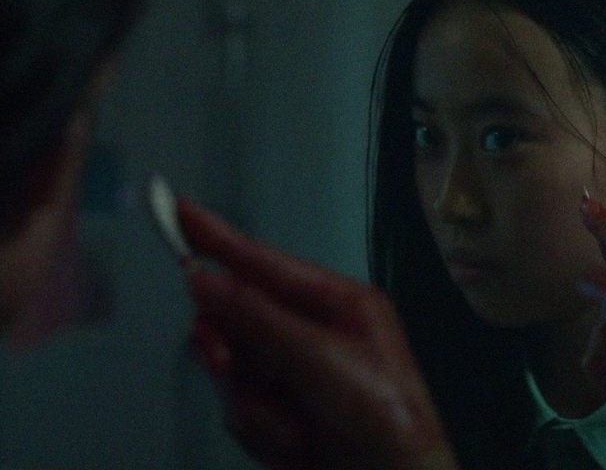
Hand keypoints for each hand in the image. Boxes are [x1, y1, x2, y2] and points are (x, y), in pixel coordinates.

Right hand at [176, 200, 458, 469]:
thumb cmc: (380, 415)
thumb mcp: (320, 359)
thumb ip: (256, 319)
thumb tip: (201, 278)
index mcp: (339, 303)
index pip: (266, 263)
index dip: (219, 239)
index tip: (176, 209)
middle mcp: (315, 332)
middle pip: (238, 320)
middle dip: (233, 350)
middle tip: (228, 362)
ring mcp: (297, 375)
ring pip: (234, 374)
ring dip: (258, 405)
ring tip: (298, 426)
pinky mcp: (285, 415)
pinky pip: (241, 412)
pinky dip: (264, 433)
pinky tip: (299, 447)